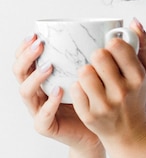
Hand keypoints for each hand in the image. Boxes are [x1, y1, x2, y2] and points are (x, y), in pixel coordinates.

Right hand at [13, 34, 100, 150]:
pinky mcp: (46, 126)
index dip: (25, 47)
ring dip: (35, 77)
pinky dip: (49, 104)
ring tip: (49, 67)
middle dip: (26, 57)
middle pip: (20, 72)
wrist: (102, 129)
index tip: (36, 34)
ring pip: (25, 92)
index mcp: (44, 78)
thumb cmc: (96, 99)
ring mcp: (39, 109)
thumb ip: (95, 54)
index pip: (26, 60)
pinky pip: (42, 116)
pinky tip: (58, 92)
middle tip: (40, 45)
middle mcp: (38, 92)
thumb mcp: (94, 72)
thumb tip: (114, 28)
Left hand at [70, 20, 145, 146]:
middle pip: (98, 56)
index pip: (117, 46)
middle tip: (100, 64)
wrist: (129, 132)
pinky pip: (75, 89)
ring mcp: (105, 105)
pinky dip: (79, 88)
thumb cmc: (136, 97)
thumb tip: (135, 22)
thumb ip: (143, 45)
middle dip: (97, 57)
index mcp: (138, 78)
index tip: (112, 49)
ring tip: (93, 78)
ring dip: (86, 72)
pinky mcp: (89, 115)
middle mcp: (123, 92)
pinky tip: (88, 93)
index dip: (112, 44)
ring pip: (83, 72)